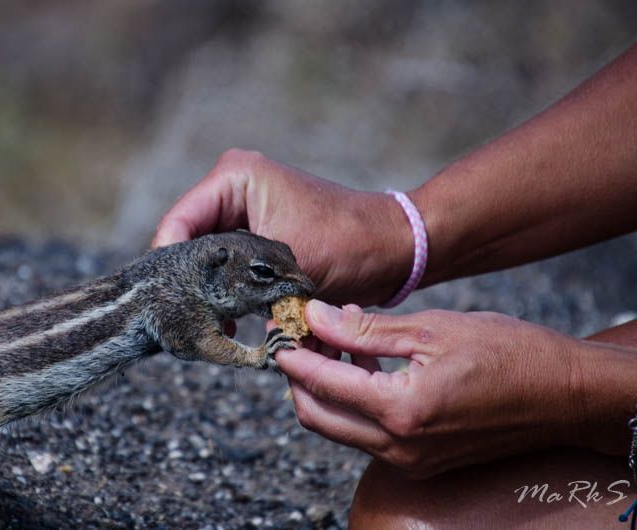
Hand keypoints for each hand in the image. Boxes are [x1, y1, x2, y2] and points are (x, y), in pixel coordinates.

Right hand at [152, 149, 411, 304]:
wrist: (394, 247)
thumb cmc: (349, 244)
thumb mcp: (285, 265)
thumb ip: (236, 286)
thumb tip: (199, 320)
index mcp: (235, 178)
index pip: (179, 223)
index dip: (170, 265)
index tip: (169, 305)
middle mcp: (232, 189)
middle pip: (188, 241)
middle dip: (190, 280)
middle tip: (187, 321)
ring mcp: (243, 210)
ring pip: (206, 256)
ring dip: (208, 289)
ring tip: (209, 324)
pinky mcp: (255, 233)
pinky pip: (227, 263)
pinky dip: (227, 289)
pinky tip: (231, 320)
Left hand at [275, 300, 618, 477]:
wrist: (564, 394)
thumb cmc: (508, 353)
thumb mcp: (432, 329)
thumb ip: (365, 329)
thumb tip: (315, 316)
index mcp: (400, 411)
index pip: (320, 385)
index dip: (291, 355)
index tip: (279, 328)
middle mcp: (399, 447)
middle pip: (316, 415)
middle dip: (298, 375)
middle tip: (301, 335)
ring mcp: (411, 460)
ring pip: (339, 427)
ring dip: (325, 387)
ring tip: (335, 339)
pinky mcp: (421, 462)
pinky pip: (367, 434)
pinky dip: (353, 401)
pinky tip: (363, 364)